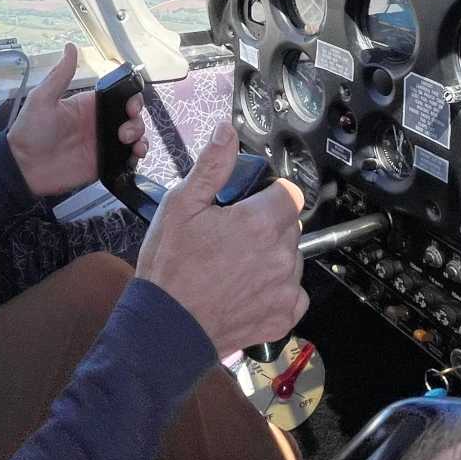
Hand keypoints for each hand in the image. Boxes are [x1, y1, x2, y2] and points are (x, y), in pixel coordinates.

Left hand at [6, 43, 146, 195]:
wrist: (24, 167)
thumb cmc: (30, 131)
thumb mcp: (43, 99)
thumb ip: (60, 75)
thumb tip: (70, 47)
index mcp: (87, 106)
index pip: (118, 97)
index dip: (130, 99)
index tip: (129, 106)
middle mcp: (99, 123)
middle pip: (131, 116)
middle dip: (136, 120)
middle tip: (125, 130)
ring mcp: (103, 143)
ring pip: (134, 136)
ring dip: (139, 136)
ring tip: (129, 142)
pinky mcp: (104, 163)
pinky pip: (128, 158)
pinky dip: (137, 156)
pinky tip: (133, 155)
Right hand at [135, 122, 307, 356]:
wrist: (167, 326)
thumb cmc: (169, 268)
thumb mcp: (180, 206)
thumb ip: (212, 167)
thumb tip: (227, 133)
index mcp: (257, 222)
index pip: (288, 193)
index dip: (267, 194)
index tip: (248, 203)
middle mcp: (279, 255)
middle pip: (289, 224)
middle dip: (266, 223)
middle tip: (231, 233)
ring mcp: (285, 288)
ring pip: (291, 256)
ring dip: (271, 254)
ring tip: (234, 263)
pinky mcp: (284, 314)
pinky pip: (293, 291)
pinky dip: (275, 287)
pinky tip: (245, 286)